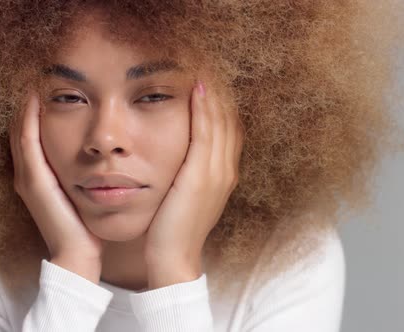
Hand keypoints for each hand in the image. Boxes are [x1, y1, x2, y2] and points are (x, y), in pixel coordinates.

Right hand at [9, 92, 102, 282]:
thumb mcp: (87, 192)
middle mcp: (30, 174)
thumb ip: (88, 173)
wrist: (79, 255)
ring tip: (39, 81)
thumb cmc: (88, 225)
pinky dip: (29, 120)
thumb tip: (108, 153)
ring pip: (22, 131)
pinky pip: (28, 143)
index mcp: (43, 176)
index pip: (35, 135)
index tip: (57, 88)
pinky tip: (37, 100)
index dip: (40, 112)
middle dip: (32, 104)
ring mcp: (29, 177)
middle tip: (44, 77)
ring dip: (29, 106)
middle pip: (24, 129)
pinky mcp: (35, 181)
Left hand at [143, 81, 243, 288]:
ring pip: (221, 122)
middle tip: (210, 63)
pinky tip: (198, 89)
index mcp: (224, 173)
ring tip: (205, 67)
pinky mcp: (202, 175)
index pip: (229, 128)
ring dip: (214, 93)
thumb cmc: (174, 226)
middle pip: (230, 120)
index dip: (223, 102)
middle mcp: (227, 170)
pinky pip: (207, 134)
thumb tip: (183, 149)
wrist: (173, 257)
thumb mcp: (187, 193)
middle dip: (221, 91)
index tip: (211, 78)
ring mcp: (218, 173)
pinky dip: (205, 109)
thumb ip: (191, 170)